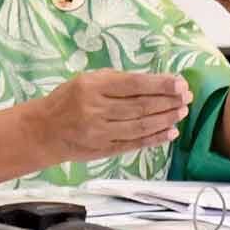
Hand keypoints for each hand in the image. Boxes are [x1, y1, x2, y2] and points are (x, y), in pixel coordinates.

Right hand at [33, 68, 191, 162]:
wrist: (43, 130)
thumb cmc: (67, 99)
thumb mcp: (86, 80)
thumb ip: (116, 81)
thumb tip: (153, 82)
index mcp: (92, 87)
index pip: (133, 85)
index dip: (159, 84)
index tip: (180, 82)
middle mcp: (96, 109)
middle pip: (140, 106)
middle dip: (167, 101)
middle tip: (186, 97)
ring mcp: (100, 132)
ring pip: (140, 126)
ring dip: (165, 119)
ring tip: (181, 112)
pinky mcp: (103, 150)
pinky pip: (134, 144)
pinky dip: (154, 138)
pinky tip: (169, 132)